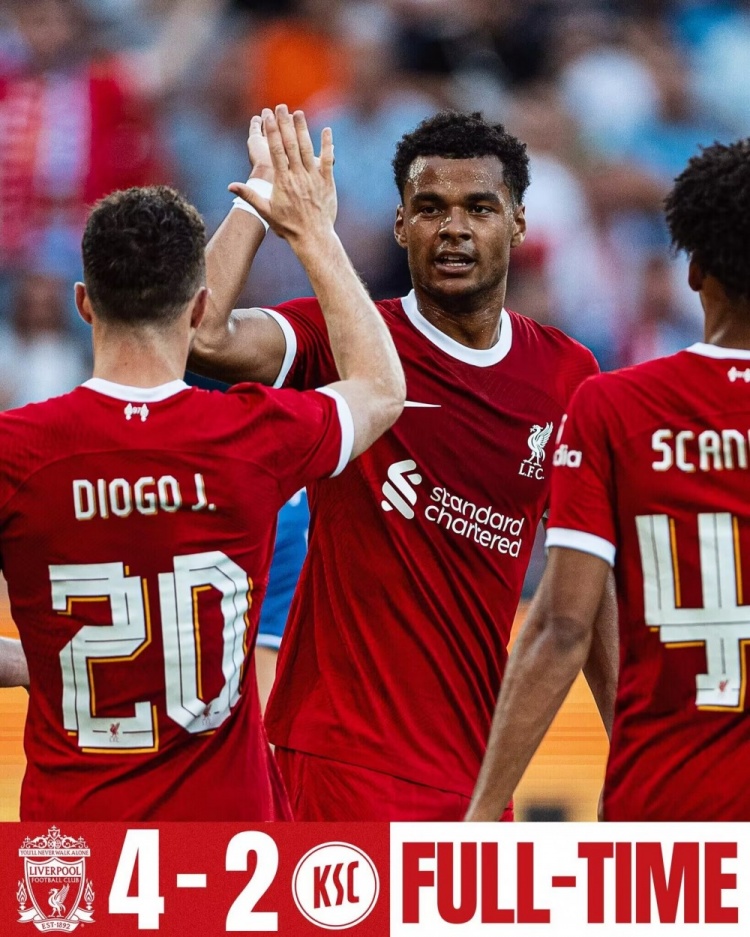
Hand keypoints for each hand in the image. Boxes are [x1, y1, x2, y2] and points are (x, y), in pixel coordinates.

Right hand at [229, 104, 335, 244]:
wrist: (313, 237)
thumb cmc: (288, 226)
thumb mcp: (266, 212)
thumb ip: (250, 196)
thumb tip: (230, 187)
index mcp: (283, 181)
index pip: (276, 151)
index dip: (272, 131)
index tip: (268, 116)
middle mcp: (298, 176)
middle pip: (291, 144)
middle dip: (285, 124)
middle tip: (281, 107)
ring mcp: (313, 177)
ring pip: (308, 149)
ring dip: (303, 130)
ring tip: (299, 113)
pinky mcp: (327, 181)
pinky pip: (327, 160)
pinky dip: (327, 145)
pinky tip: (327, 130)